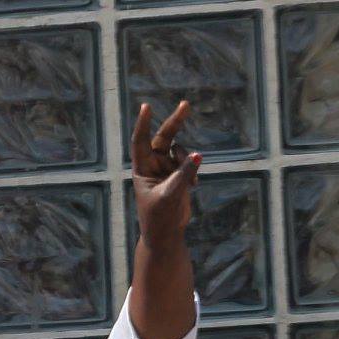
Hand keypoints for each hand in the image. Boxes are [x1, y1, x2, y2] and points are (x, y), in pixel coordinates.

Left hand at [131, 101, 201, 246]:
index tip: (146, 107)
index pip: (140, 141)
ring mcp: (166, 168)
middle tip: (186, 104)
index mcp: (142, 169)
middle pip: (164, 137)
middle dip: (175, 122)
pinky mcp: (178, 174)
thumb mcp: (171, 196)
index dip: (143, 124)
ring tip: (190, 181)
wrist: (165, 234)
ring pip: (180, 150)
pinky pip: (190, 162)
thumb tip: (198, 155)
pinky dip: (193, 170)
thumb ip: (183, 175)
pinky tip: (192, 187)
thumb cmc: (159, 218)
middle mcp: (152, 165)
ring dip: (188, 159)